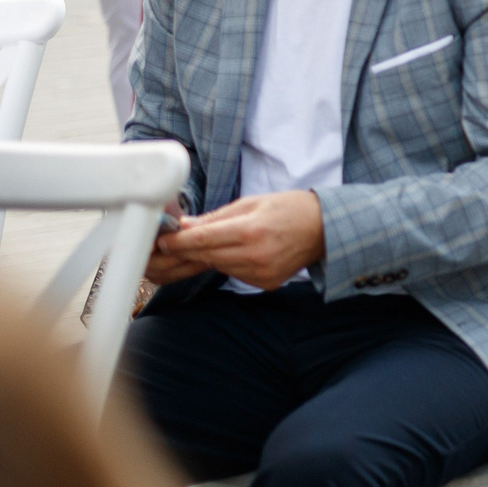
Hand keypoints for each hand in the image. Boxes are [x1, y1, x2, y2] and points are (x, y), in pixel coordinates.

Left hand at [145, 190, 324, 288]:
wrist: (326, 228)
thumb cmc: (290, 209)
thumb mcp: (253, 203)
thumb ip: (217, 217)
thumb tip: (185, 226)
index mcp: (251, 230)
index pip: (202, 239)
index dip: (177, 241)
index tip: (161, 240)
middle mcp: (255, 255)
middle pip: (206, 256)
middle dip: (187, 250)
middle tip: (171, 244)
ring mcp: (261, 273)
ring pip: (218, 266)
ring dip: (209, 256)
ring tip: (216, 242)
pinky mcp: (266, 283)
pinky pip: (235, 274)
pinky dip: (230, 264)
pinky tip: (242, 252)